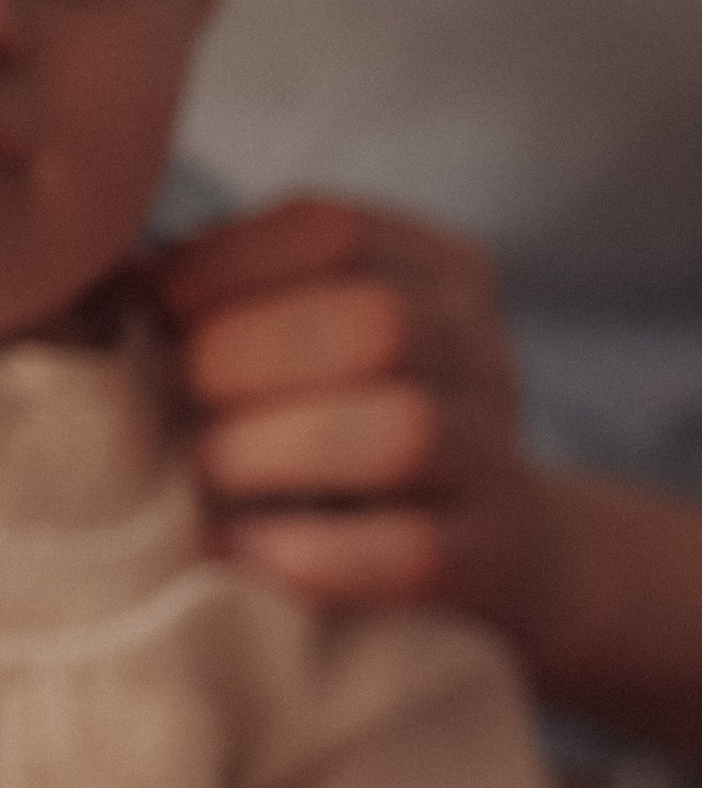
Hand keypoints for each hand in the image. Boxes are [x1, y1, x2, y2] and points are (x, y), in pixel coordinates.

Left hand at [153, 199, 551, 632]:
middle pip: (379, 322)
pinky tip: (239, 550)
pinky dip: (309, 551)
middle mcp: (486, 355)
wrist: (502, 545)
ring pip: (407, 430)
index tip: (155, 307)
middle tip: (176, 396)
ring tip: (205, 472)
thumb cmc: (364, 425)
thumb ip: (243, 302)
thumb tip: (114, 287)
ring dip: (278, 448)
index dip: (224, 263)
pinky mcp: (488, 556)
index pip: (333, 231)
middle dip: (249, 354)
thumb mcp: (327, 341)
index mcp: (442, 274)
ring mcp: (497, 458)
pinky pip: (411, 552)